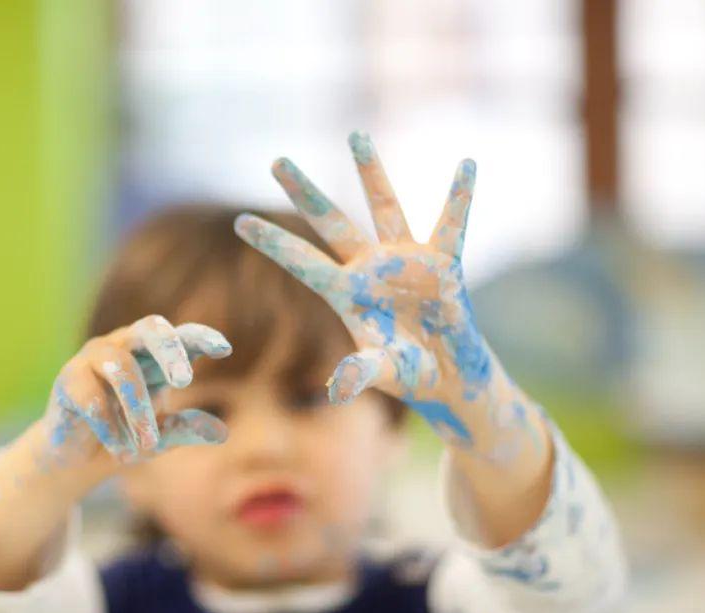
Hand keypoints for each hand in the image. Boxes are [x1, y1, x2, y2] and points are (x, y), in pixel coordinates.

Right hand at [40, 314, 232, 473]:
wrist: (76, 460)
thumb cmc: (124, 436)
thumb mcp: (158, 437)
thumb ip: (184, 430)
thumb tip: (220, 432)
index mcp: (152, 357)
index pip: (180, 337)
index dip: (200, 337)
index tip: (224, 349)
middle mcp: (124, 347)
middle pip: (149, 330)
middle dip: (169, 351)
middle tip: (184, 381)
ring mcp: (93, 359)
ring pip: (121, 368)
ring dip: (138, 408)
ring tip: (148, 447)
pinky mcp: (67, 381)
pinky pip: (91, 398)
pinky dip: (110, 428)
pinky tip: (119, 451)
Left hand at [234, 132, 540, 461]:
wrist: (447, 377)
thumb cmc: (407, 374)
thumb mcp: (382, 372)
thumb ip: (360, 373)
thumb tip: (340, 387)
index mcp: (345, 294)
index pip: (300, 262)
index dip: (271, 243)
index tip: (239, 219)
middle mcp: (368, 268)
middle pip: (330, 222)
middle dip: (303, 192)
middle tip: (276, 159)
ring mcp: (403, 261)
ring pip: (383, 207)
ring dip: (370, 172)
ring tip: (354, 134)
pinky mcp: (441, 263)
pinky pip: (450, 225)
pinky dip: (459, 197)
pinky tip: (466, 165)